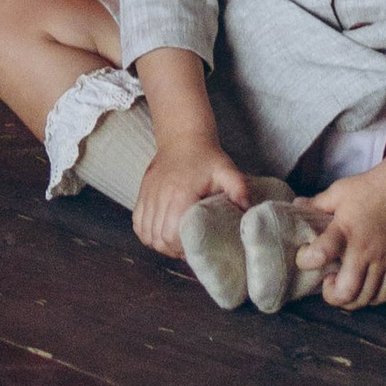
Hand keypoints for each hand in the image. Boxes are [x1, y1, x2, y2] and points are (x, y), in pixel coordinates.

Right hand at [133, 138, 253, 257]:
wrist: (183, 136)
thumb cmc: (207, 156)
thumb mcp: (227, 170)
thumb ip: (239, 190)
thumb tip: (248, 213)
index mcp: (180, 193)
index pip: (171, 233)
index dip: (181, 247)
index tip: (195, 248)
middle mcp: (160, 194)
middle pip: (158, 237)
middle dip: (172, 250)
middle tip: (187, 250)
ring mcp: (149, 193)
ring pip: (146, 233)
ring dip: (159, 243)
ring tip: (175, 244)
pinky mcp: (143, 191)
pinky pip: (137, 222)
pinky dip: (146, 233)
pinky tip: (160, 234)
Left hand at [303, 163, 385, 309]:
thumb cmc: (368, 189)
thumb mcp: (339, 192)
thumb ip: (317, 203)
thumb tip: (296, 207)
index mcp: (345, 230)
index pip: (322, 252)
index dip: (307, 260)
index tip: (305, 257)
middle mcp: (364, 250)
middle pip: (348, 289)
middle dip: (332, 296)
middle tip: (328, 283)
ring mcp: (383, 260)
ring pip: (367, 297)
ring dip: (351, 301)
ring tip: (344, 286)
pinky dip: (372, 300)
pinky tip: (364, 291)